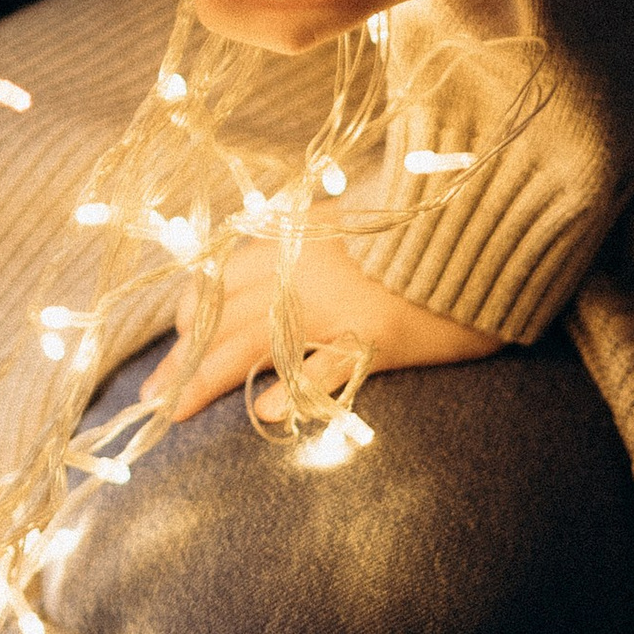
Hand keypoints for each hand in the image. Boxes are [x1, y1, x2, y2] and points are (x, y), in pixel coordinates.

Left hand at [160, 229, 500, 419]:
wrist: (484, 220)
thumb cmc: (418, 229)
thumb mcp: (349, 228)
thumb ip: (307, 248)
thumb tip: (271, 281)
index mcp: (294, 236)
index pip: (223, 278)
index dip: (194, 314)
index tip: (178, 340)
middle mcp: (302, 267)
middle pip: (224, 316)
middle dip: (182, 358)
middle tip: (150, 398)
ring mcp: (336, 303)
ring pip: (253, 342)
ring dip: (206, 378)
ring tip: (172, 412)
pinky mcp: (378, 335)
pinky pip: (325, 364)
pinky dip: (292, 387)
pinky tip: (264, 413)